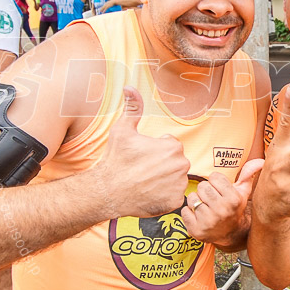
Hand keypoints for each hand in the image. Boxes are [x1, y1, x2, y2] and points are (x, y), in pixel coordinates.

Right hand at [97, 86, 190, 218]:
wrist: (108, 191)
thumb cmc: (116, 160)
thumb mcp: (123, 130)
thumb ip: (132, 107)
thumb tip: (130, 87)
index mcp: (173, 147)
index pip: (171, 147)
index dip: (155, 151)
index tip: (142, 157)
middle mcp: (181, 166)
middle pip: (175, 162)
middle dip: (162, 165)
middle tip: (142, 170)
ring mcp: (179, 185)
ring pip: (175, 179)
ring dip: (164, 180)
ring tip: (145, 182)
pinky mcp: (174, 202)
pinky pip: (173, 196)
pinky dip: (163, 196)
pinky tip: (149, 193)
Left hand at [181, 159, 263, 244]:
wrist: (231, 233)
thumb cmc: (234, 208)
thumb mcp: (243, 191)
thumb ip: (248, 174)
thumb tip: (261, 161)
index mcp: (232, 199)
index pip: (214, 177)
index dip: (216, 182)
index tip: (220, 190)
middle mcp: (221, 211)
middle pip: (202, 186)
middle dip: (206, 191)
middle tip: (212, 199)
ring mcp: (208, 222)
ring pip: (192, 198)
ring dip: (197, 201)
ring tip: (206, 207)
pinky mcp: (196, 230)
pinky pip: (184, 211)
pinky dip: (189, 212)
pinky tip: (199, 216)